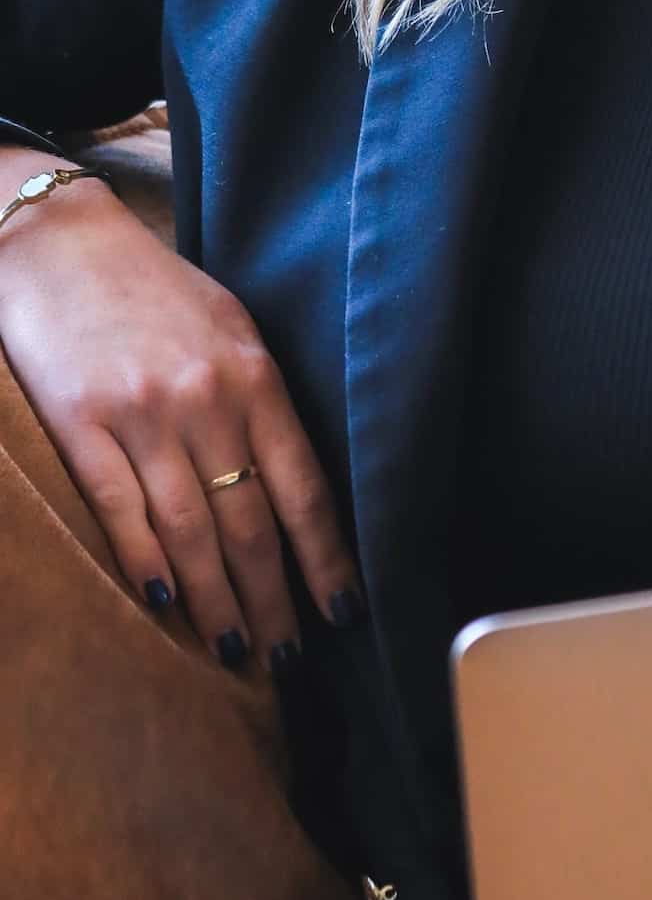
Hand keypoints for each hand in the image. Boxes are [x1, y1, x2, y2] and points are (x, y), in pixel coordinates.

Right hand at [0, 198, 362, 669]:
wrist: (57, 240)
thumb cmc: (150, 287)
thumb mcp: (229, 326)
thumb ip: (259, 398)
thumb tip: (292, 482)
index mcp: (254, 377)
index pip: (305, 489)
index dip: (326, 559)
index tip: (344, 612)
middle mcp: (207, 401)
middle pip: (252, 524)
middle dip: (274, 599)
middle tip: (288, 659)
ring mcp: (142, 415)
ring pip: (191, 531)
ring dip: (216, 599)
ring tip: (234, 649)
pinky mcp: (79, 423)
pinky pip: (120, 509)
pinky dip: (145, 562)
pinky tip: (165, 604)